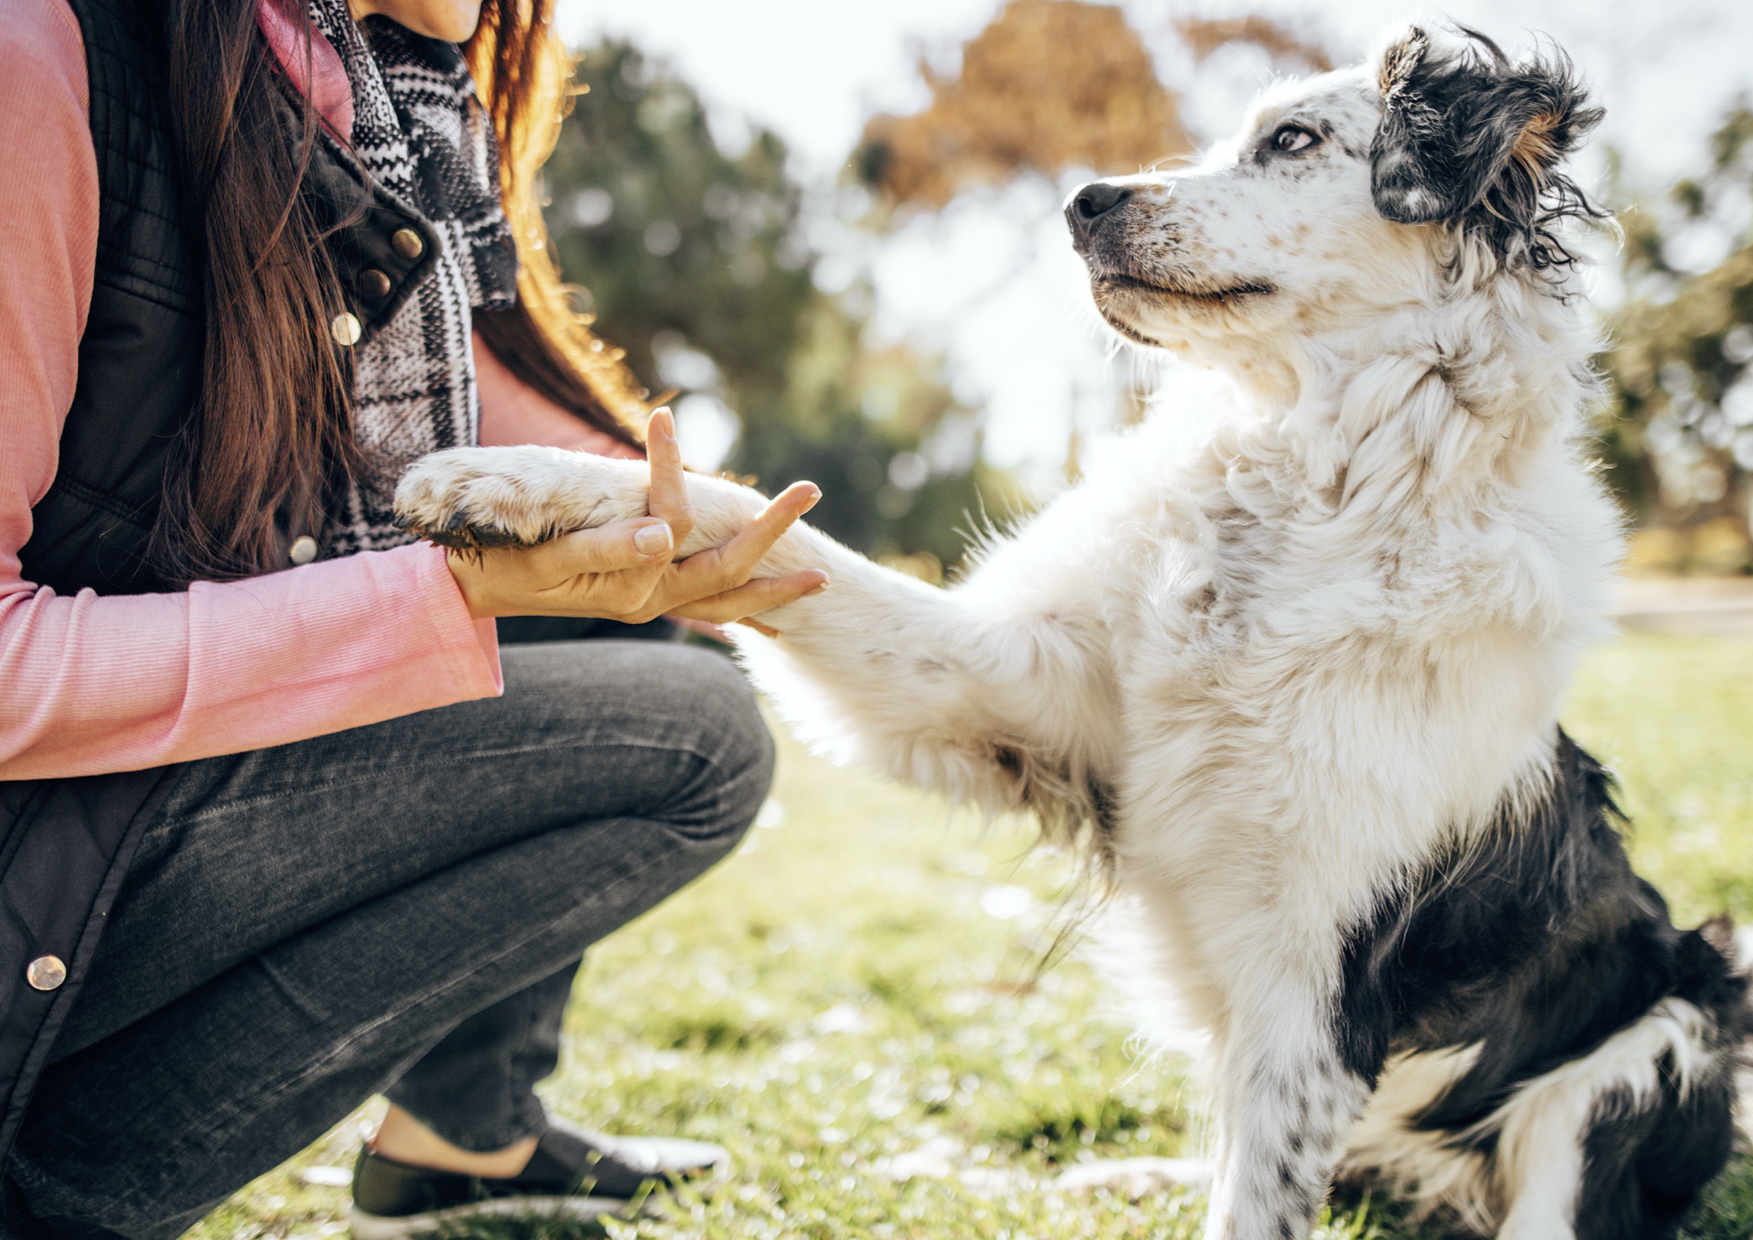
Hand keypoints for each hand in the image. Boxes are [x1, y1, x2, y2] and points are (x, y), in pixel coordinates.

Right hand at [443, 409, 827, 623]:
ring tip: (821, 576)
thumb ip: (606, 548)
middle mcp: (650, 601)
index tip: (662, 418)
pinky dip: (742, 607)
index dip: (670, 469)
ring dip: (773, 586)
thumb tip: (666, 532)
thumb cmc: (500, 566)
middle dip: (772, 532)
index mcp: (630, 586)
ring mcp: (651, 605)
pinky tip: (767, 609)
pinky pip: (707, 612)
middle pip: (727, 568)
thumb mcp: (547, 556)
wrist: (470, 594)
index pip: (671, 519)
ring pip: (726, 600)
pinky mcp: (645, 601)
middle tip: (811, 489)